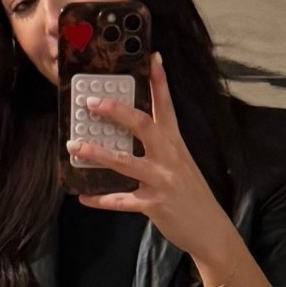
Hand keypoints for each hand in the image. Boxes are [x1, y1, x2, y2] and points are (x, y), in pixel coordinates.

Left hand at [66, 51, 236, 267]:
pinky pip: (121, 200)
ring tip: (76, 147)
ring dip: (98, 153)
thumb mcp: (182, 164)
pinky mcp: (153, 205)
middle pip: (141, 125)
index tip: (151, 57)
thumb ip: (162, 147)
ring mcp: (161, 181)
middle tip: (91, 102)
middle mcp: (169, 157)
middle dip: (115, 111)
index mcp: (176, 144)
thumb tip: (135, 131)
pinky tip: (83, 197)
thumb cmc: (191, 194)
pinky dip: (101, 199)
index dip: (159, 81)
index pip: (166, 106)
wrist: (210, 230)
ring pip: (125, 162)